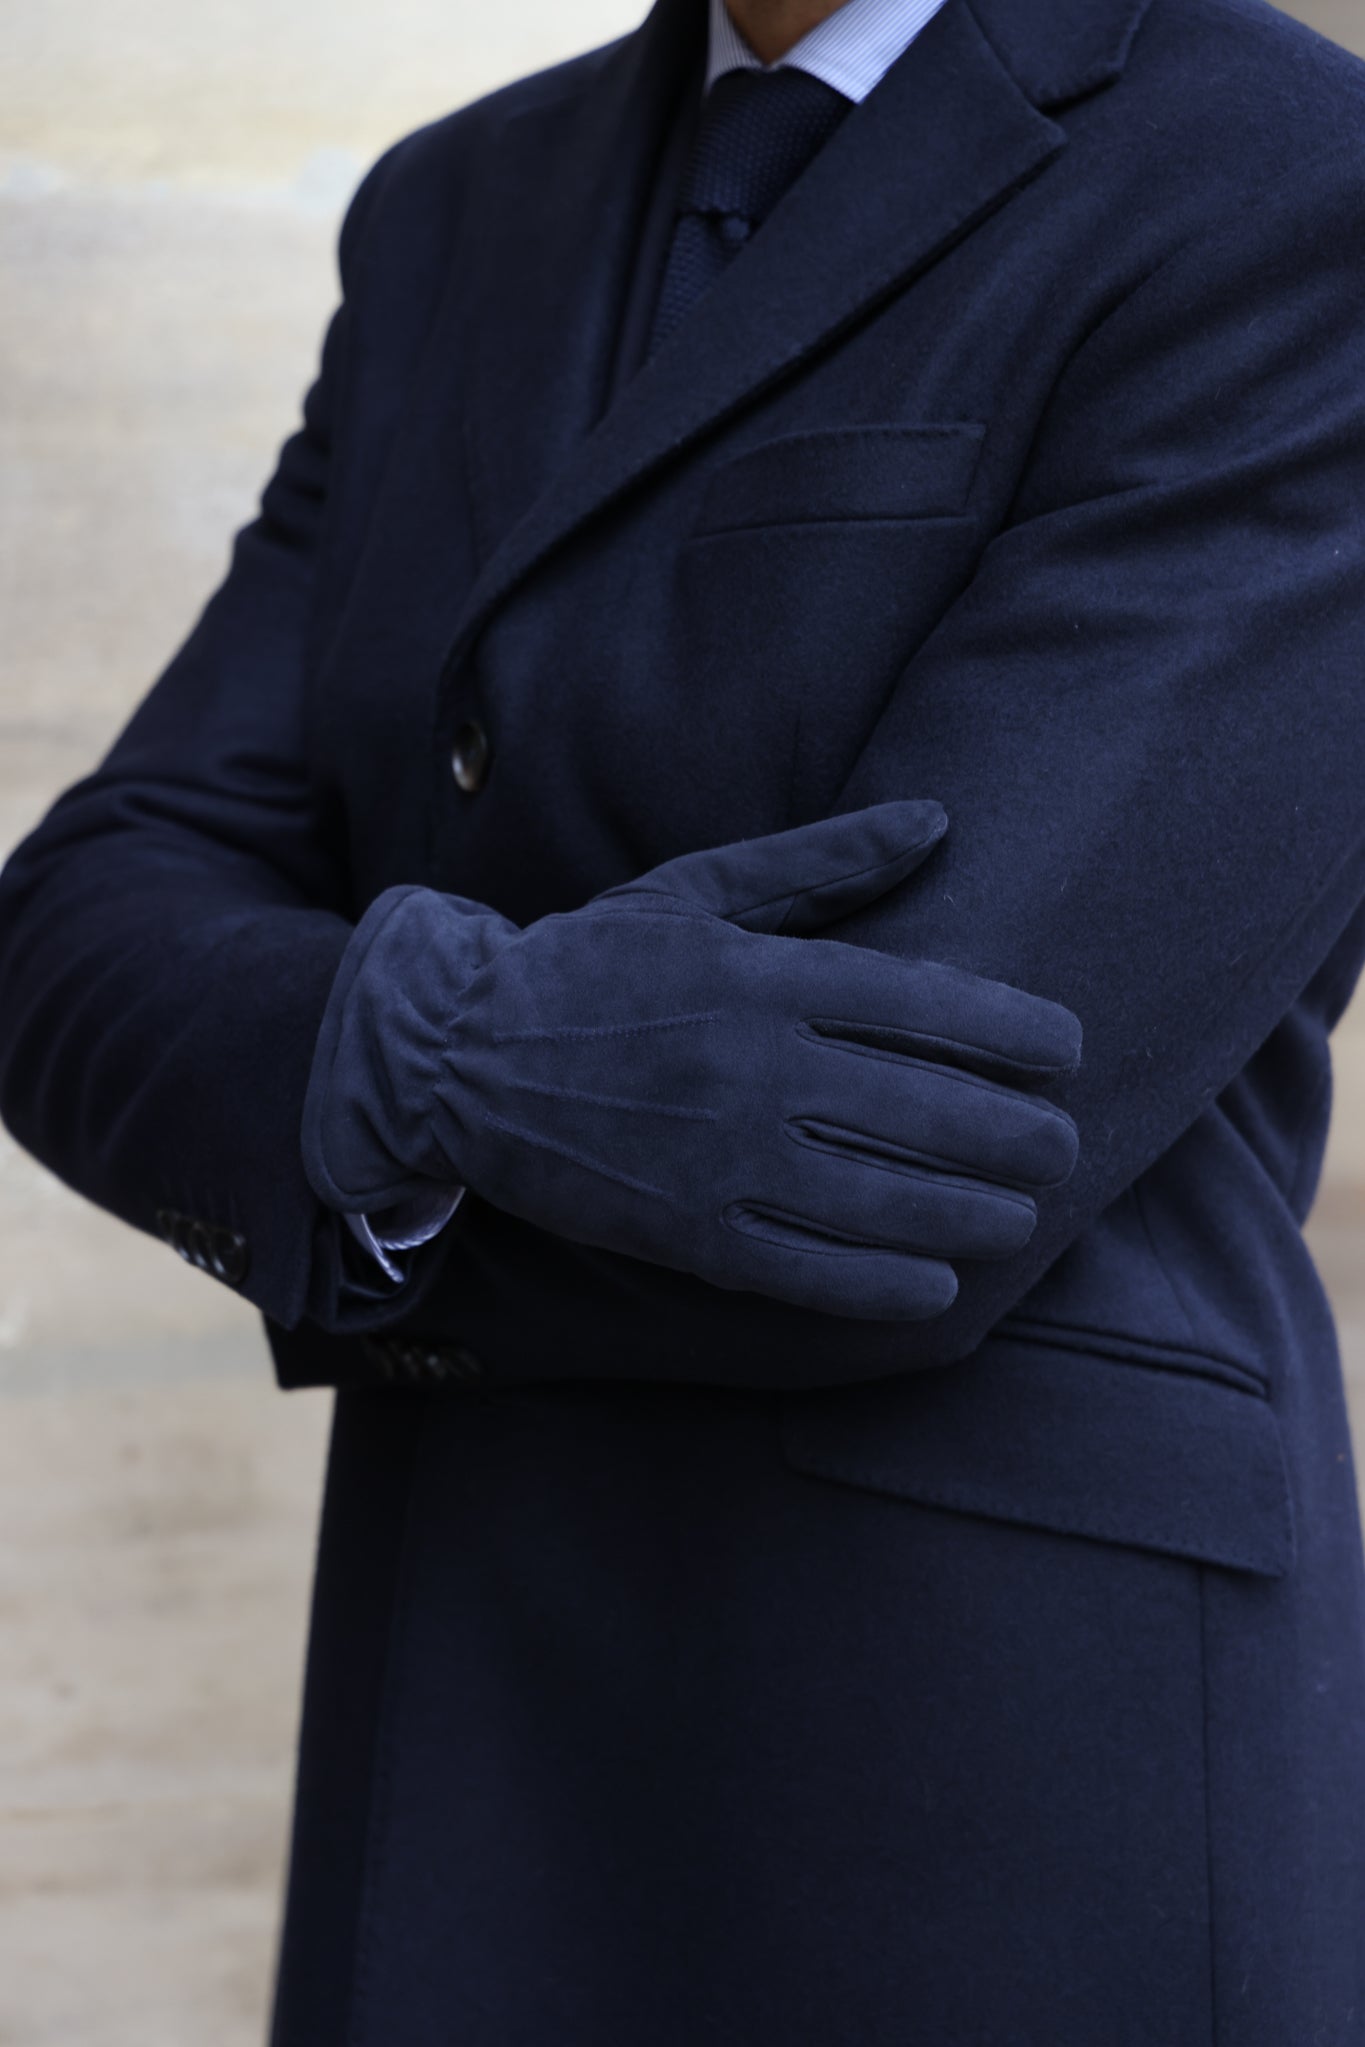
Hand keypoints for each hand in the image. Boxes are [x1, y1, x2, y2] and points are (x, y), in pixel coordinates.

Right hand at [303, 803, 1080, 1319]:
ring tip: (1021, 1218)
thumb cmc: (591, 962)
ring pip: (878, 1199)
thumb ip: (822, 863)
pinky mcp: (687, 1231)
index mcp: (761, 976)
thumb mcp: (698, 890)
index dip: (1011, 1029)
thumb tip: (936, 821)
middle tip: (1062, 1147)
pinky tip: (936, 1287)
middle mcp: (752, 1069)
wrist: (459, 1052)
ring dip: (968, 1215)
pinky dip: (878, 1285)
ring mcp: (719, 1158)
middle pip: (920, 1109)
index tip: (1067, 1045)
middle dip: (1013, 1134)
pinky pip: (804, 1269)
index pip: (921, 1001)